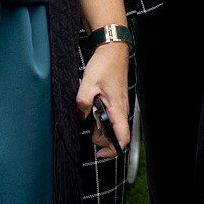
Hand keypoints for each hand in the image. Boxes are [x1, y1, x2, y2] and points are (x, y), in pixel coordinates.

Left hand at [77, 42, 131, 159]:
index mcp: (117, 110)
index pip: (122, 139)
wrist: (112, 51)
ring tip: (88, 111)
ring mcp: (119, 107)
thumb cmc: (104, 65)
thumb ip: (83, 103)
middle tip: (87, 122)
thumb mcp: (88, 84)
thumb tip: (81, 116)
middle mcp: (121, 111)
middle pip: (114, 136)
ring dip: (98, 126)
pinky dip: (99, 118)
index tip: (98, 153)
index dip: (112, 150)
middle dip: (99, 136)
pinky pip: (109, 118)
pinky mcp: (116, 102)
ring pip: (111, 127)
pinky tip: (92, 107)